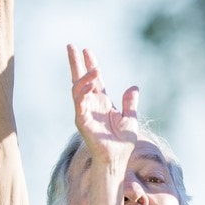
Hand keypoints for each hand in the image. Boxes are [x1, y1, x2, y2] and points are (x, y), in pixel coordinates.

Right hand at [67, 46, 138, 165]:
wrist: (117, 158)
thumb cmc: (122, 142)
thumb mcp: (130, 119)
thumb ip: (130, 103)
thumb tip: (133, 87)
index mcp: (103, 103)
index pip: (94, 81)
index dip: (90, 65)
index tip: (87, 51)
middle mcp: (91, 105)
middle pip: (81, 79)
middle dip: (76, 63)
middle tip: (70, 45)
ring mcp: (84, 111)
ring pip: (78, 88)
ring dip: (84, 76)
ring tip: (91, 65)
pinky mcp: (81, 120)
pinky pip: (79, 102)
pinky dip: (83, 91)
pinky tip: (89, 82)